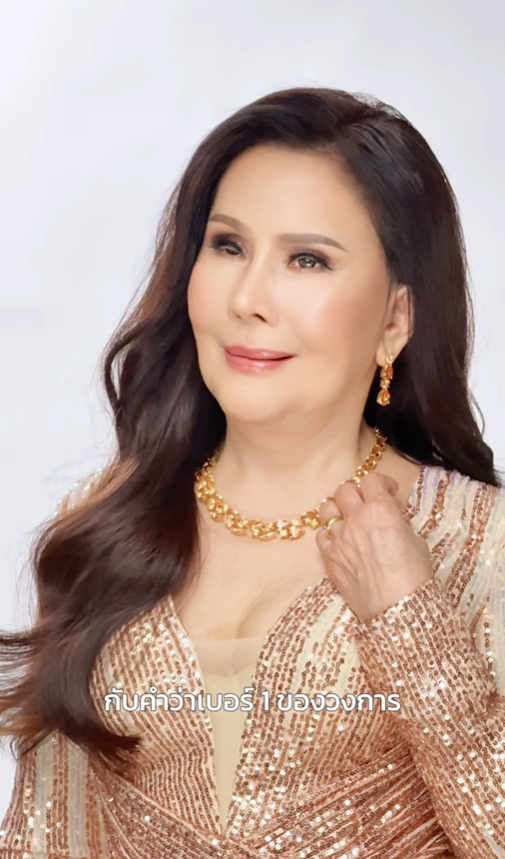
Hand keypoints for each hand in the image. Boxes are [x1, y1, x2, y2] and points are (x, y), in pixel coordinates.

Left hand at [315, 471, 433, 621]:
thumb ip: (399, 523)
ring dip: (338, 509)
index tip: (388, 492)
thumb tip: (392, 518)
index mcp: (380, 510)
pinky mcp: (329, 558)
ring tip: (348, 519)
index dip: (381, 483)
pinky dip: (330, 534)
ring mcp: (338, 539)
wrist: (398, 610)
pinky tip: (341, 541)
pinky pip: (321, 535)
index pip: (371, 480)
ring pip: (326, 509)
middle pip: (344, 489)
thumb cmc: (414, 576)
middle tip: (367, 504)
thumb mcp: (416, 541)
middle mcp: (355, 519)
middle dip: (357, 493)